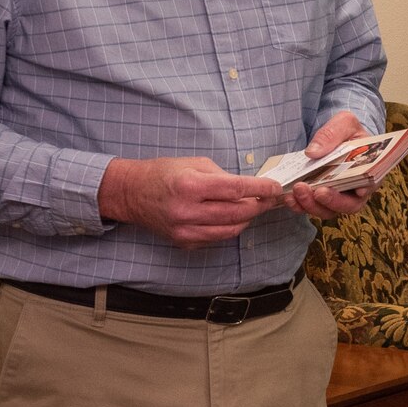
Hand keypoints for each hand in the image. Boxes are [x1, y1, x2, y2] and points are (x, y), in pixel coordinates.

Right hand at [101, 157, 283, 247]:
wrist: (132, 193)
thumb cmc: (163, 174)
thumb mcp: (194, 164)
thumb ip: (223, 177)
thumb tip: (250, 188)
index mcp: (191, 186)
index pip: (236, 189)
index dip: (261, 189)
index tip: (275, 187)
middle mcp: (188, 211)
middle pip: (238, 213)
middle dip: (259, 205)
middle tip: (270, 198)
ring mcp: (185, 231)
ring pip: (231, 230)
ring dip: (247, 218)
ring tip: (253, 207)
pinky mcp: (184, 243)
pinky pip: (217, 238)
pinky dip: (229, 228)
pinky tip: (231, 217)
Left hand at [285, 113, 381, 219]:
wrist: (335, 136)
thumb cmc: (347, 131)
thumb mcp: (344, 123)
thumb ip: (332, 133)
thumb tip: (313, 152)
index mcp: (370, 170)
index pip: (370, 186)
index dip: (363, 191)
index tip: (356, 190)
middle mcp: (357, 190)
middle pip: (348, 205)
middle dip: (330, 201)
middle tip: (314, 191)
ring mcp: (338, 197)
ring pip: (328, 210)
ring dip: (311, 205)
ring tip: (297, 192)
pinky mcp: (320, 199)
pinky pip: (311, 207)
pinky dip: (300, 205)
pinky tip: (289, 197)